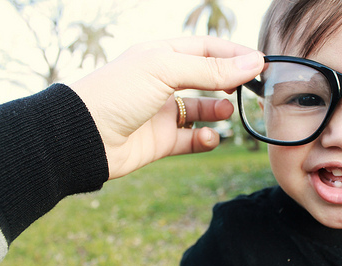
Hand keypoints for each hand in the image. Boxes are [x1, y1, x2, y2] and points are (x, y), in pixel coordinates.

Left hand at [70, 36, 263, 179]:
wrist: (82, 137)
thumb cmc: (117, 93)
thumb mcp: (165, 70)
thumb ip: (210, 69)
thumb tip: (253, 61)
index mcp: (161, 56)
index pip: (206, 49)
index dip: (233, 54)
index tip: (259, 63)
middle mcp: (163, 82)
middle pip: (206, 77)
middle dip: (228, 81)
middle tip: (248, 88)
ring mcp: (162, 112)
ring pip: (201, 109)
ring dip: (218, 110)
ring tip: (226, 111)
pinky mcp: (161, 140)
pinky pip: (191, 139)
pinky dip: (204, 139)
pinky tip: (209, 137)